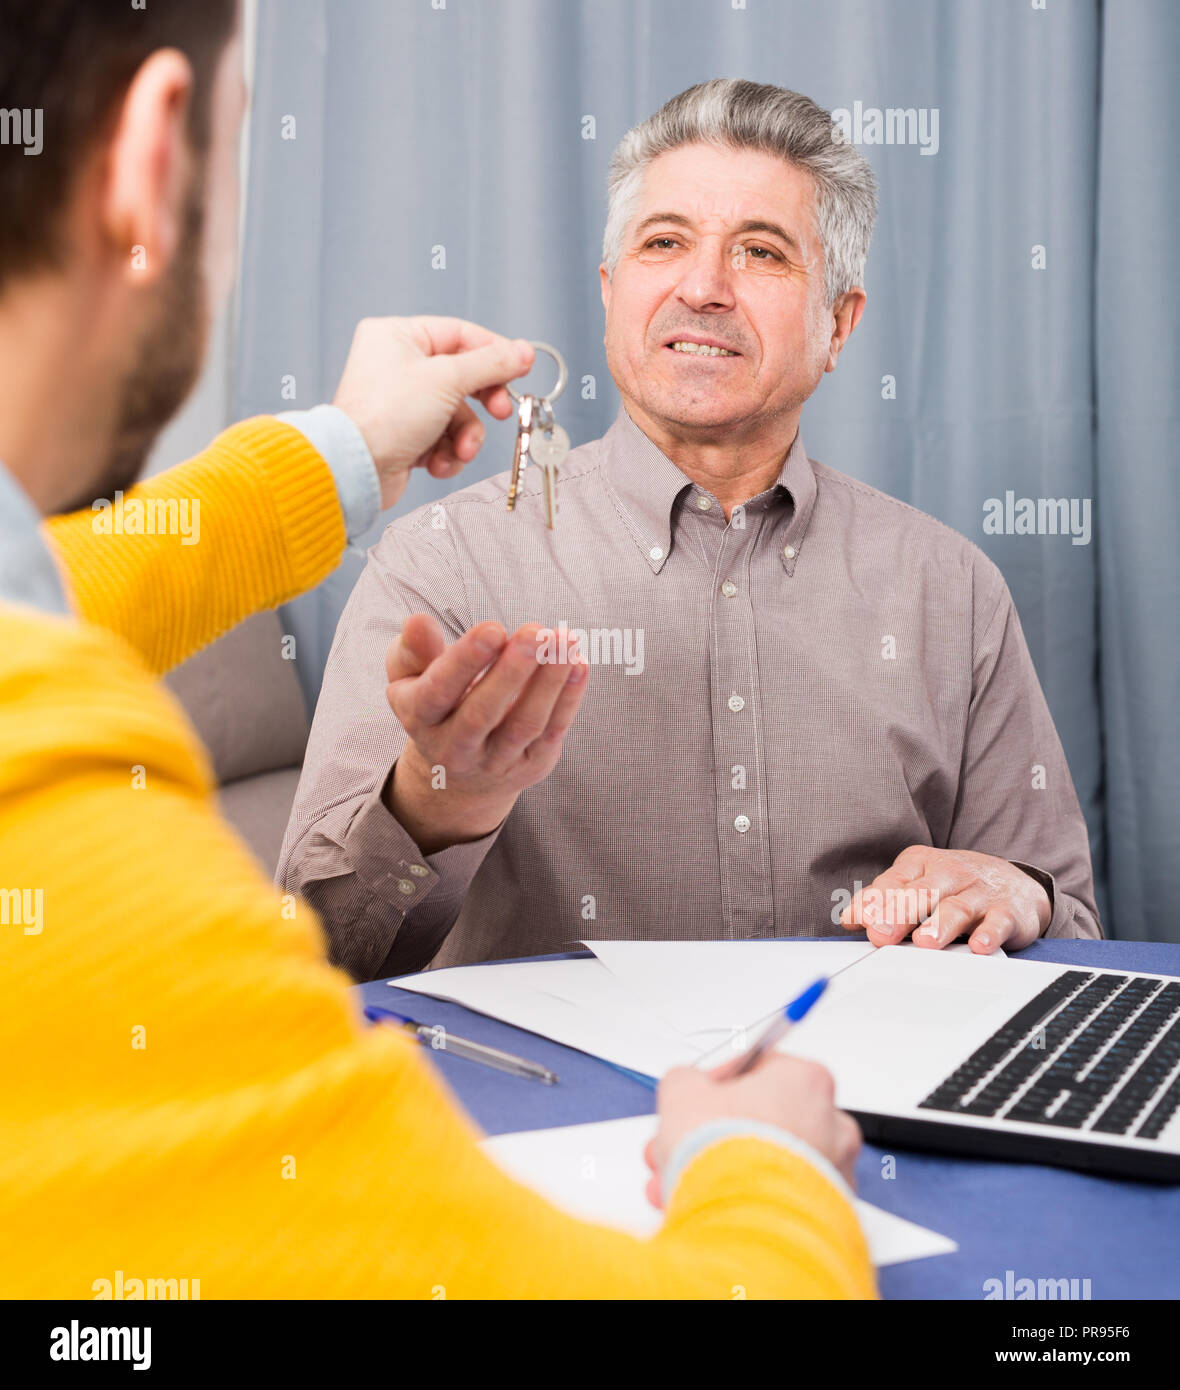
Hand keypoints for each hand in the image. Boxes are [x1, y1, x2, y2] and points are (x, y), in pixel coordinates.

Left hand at [331, 317, 534, 507]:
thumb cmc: (385, 416)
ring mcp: (402, 402)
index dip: (494, 352)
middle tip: (502, 411)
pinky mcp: (405, 434)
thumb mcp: (448, 380)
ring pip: (456, 413)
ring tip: (459, 449)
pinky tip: (436, 463)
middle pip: (462, 376)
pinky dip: (446, 452)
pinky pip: (442, 437)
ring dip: (465, 436)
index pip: (460, 334)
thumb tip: (523, 352)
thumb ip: (491, 364)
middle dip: (482, 401)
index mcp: (398, 336)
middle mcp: (397, 364)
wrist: (356, 470)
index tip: (522, 368)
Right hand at [384, 614, 588, 853]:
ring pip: (525, 723)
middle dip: (511, 672)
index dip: (465, 661)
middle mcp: (455, 747)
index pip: (438, 692)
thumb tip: (417, 621)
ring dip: (549, 681)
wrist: (459, 776)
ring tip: (564, 642)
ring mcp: (496, 760)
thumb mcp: (410, 679)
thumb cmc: (437, 707)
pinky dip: (568, 697)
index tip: (492, 629)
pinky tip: (578, 663)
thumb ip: (413, 650)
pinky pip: (552, 730)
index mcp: (420, 718)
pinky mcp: (531, 764)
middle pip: (483, 713)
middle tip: (535, 632)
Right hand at [644, 1054, 861, 1208]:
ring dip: (729, 1168)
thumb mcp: (682, 1092)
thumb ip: (687, 1079)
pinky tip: (714, 1205)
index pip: (758, 1069)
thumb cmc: (725, 1154)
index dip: (717, 1086)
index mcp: (806, 1080)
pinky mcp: (829, 1213)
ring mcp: (835, 1171)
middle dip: (720, 1133)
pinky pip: (784, 1197)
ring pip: (773, 1160)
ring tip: (688, 1183)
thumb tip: (687, 1085)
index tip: (698, 1102)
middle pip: (766, 1118)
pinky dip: (752, 1199)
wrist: (743, 1223)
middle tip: (687, 1147)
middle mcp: (831, 1124)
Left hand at [840, 845, 1049, 953]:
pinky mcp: (1007, 912)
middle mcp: (950, 874)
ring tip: (925, 942)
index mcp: (921, 864)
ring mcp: (979, 892)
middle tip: (882, 934)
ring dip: (940, 925)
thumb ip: (884, 900)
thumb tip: (850, 918)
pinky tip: (979, 946)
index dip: (875, 902)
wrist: (1016, 883)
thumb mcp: (917, 883)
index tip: (859, 920)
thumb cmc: (956, 886)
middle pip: (921, 894)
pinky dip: (990, 934)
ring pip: (957, 908)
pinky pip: (998, 923)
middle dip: (899, 914)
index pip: (893, 883)